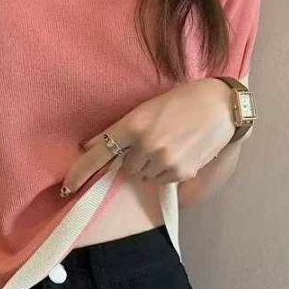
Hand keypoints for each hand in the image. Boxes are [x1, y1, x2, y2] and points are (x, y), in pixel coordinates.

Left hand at [60, 78, 234, 195]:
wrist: (221, 105)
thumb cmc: (181, 101)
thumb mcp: (145, 109)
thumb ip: (119, 129)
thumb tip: (91, 144)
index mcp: (133, 124)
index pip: (100, 152)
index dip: (81, 171)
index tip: (67, 187)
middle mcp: (146, 145)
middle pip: (127, 168)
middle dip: (135, 159)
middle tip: (154, 141)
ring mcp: (164, 160)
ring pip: (144, 176)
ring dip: (151, 166)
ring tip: (170, 145)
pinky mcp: (181, 172)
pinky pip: (163, 180)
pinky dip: (167, 172)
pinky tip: (181, 153)